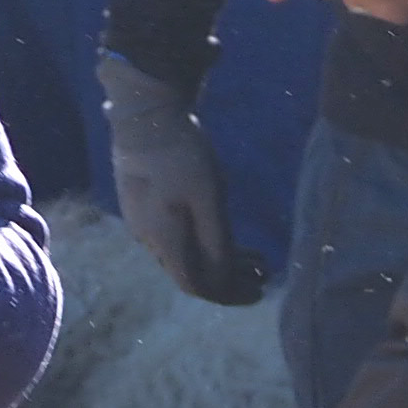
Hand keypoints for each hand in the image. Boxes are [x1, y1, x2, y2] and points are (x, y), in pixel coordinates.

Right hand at [98, 52, 261, 305]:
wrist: (145, 111)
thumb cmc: (181, 154)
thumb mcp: (209, 199)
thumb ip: (216, 243)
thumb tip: (224, 281)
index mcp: (163, 240)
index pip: (197, 285)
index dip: (229, 295)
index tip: (260, 292)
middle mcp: (149, 239)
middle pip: (192, 272)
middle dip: (231, 278)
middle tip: (264, 273)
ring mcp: (143, 222)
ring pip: (186, 253)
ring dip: (221, 260)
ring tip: (255, 257)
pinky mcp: (145, 204)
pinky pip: (178, 235)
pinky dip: (205, 241)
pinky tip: (224, 234)